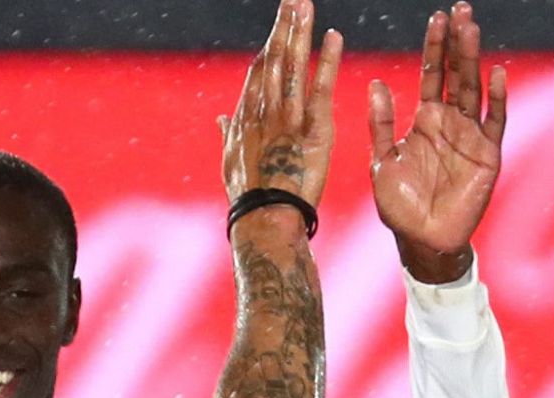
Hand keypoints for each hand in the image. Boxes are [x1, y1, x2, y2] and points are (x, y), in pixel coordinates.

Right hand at [221, 0, 342, 207]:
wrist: (264, 219)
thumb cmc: (249, 198)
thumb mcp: (231, 164)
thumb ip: (228, 135)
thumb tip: (221, 118)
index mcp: (245, 120)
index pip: (257, 74)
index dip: (268, 47)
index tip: (278, 25)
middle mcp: (263, 112)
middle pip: (273, 61)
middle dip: (282, 28)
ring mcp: (287, 119)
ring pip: (292, 67)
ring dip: (299, 33)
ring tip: (304, 5)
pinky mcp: (313, 129)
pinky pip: (320, 88)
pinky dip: (326, 61)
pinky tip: (333, 36)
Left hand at [370, 2, 506, 280]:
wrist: (421, 240)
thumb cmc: (399, 205)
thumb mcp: (382, 160)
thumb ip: (381, 124)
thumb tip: (377, 84)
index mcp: (424, 122)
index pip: (431, 76)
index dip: (434, 48)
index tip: (436, 19)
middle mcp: (449, 123)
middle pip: (455, 75)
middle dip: (457, 44)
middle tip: (460, 10)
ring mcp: (471, 136)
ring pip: (474, 89)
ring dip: (473, 59)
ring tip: (471, 29)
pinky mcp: (487, 154)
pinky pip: (494, 121)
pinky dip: (496, 98)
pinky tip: (495, 72)